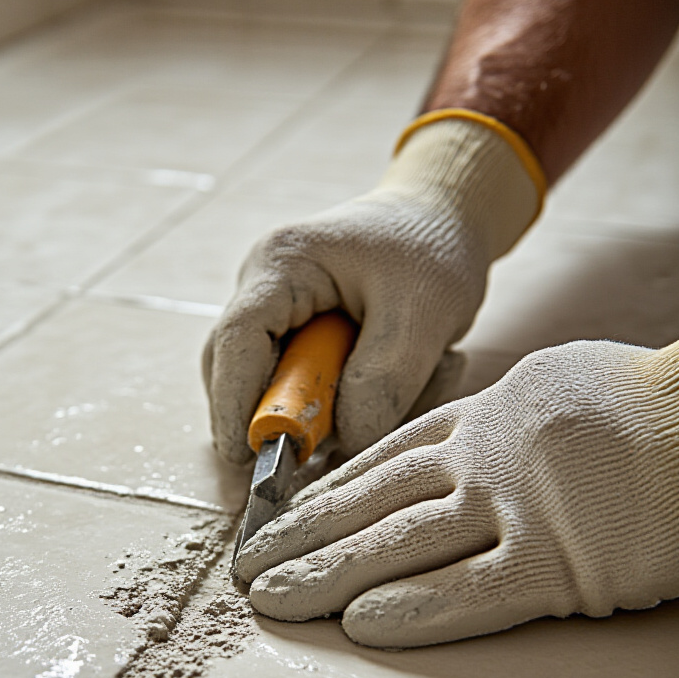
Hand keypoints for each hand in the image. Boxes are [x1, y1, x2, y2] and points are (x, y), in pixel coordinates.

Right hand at [203, 118, 540, 463]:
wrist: (443, 217)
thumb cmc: (434, 249)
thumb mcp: (425, 312)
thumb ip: (384, 382)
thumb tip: (341, 447)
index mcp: (283, 264)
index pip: (235, 342)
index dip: (235, 406)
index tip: (251, 459)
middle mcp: (263, 289)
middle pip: (235, 373)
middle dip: (276, 422)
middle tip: (324, 459)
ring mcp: (275, 314)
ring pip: (270, 389)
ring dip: (330, 414)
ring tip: (416, 383)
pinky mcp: (297, 338)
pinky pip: (304, 391)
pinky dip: (350, 405)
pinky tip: (412, 379)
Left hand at [235, 336, 678, 647]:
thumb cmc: (646, 403)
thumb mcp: (556, 383)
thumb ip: (500, 417)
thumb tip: (463, 443)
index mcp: (486, 416)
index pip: (382, 460)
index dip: (324, 492)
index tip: (280, 518)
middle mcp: (484, 459)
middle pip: (371, 503)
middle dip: (303, 537)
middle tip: (248, 567)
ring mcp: (515, 509)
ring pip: (398, 545)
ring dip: (328, 575)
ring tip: (274, 600)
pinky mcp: (556, 563)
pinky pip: (469, 593)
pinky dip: (410, 610)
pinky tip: (359, 627)